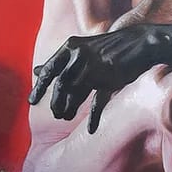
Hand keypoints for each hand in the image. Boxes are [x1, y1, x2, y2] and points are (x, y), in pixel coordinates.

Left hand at [28, 23, 171, 132]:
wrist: (141, 43)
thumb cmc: (108, 49)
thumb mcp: (81, 50)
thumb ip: (60, 62)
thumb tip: (35, 71)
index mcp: (71, 46)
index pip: (49, 69)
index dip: (39, 87)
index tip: (31, 101)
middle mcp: (81, 54)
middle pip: (61, 84)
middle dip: (56, 101)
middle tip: (57, 114)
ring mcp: (96, 65)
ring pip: (76, 92)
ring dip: (69, 107)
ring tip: (66, 117)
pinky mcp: (110, 76)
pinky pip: (98, 100)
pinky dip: (95, 116)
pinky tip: (91, 128)